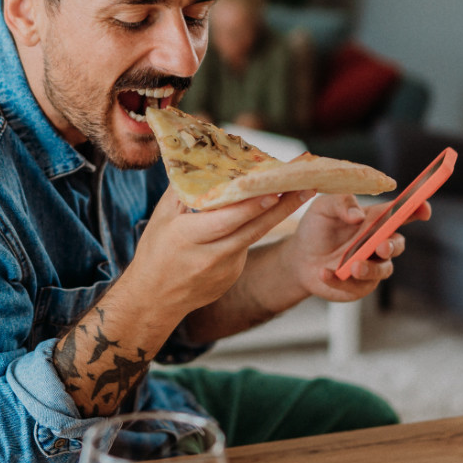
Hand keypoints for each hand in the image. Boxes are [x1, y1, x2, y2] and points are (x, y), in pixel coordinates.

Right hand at [127, 188, 311, 315]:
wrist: (155, 299)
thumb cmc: (155, 252)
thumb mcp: (161, 218)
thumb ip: (184, 191)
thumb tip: (205, 162)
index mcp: (190, 236)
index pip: (229, 219)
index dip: (253, 205)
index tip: (275, 190)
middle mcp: (211, 255)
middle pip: (254, 228)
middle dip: (284, 206)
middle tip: (308, 187)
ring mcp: (225, 269)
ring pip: (253, 236)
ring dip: (275, 215)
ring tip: (298, 193)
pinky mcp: (232, 276)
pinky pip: (244, 248)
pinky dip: (249, 231)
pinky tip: (256, 218)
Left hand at [285, 194, 429, 301]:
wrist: (299, 257)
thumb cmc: (316, 227)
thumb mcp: (324, 207)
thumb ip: (341, 202)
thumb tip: (358, 215)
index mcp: (375, 220)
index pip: (402, 213)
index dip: (417, 210)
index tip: (423, 209)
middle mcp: (378, 243)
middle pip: (397, 245)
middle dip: (392, 246)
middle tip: (380, 247)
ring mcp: (371, 265)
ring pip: (383, 270)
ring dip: (371, 269)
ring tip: (353, 267)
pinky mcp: (359, 286)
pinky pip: (356, 286)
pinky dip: (339, 280)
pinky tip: (323, 273)